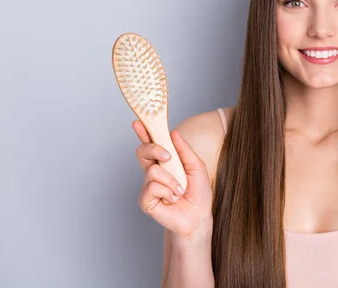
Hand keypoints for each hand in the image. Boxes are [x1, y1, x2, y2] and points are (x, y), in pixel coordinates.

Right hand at [132, 120, 212, 239]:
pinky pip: (152, 187)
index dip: (143, 132)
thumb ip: (184, 150)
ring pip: (153, 171)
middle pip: (143, 151)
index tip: (138, 122)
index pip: (150, 144)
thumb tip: (174, 133)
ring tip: (180, 191)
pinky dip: (167, 192)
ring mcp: (148, 186)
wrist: (199, 216)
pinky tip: (172, 200)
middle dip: (154, 148)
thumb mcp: (196, 166)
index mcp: (164, 162)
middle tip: (168, 157)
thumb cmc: (198, 192)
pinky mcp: (145, 200)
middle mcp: (153, 172)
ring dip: (171, 180)